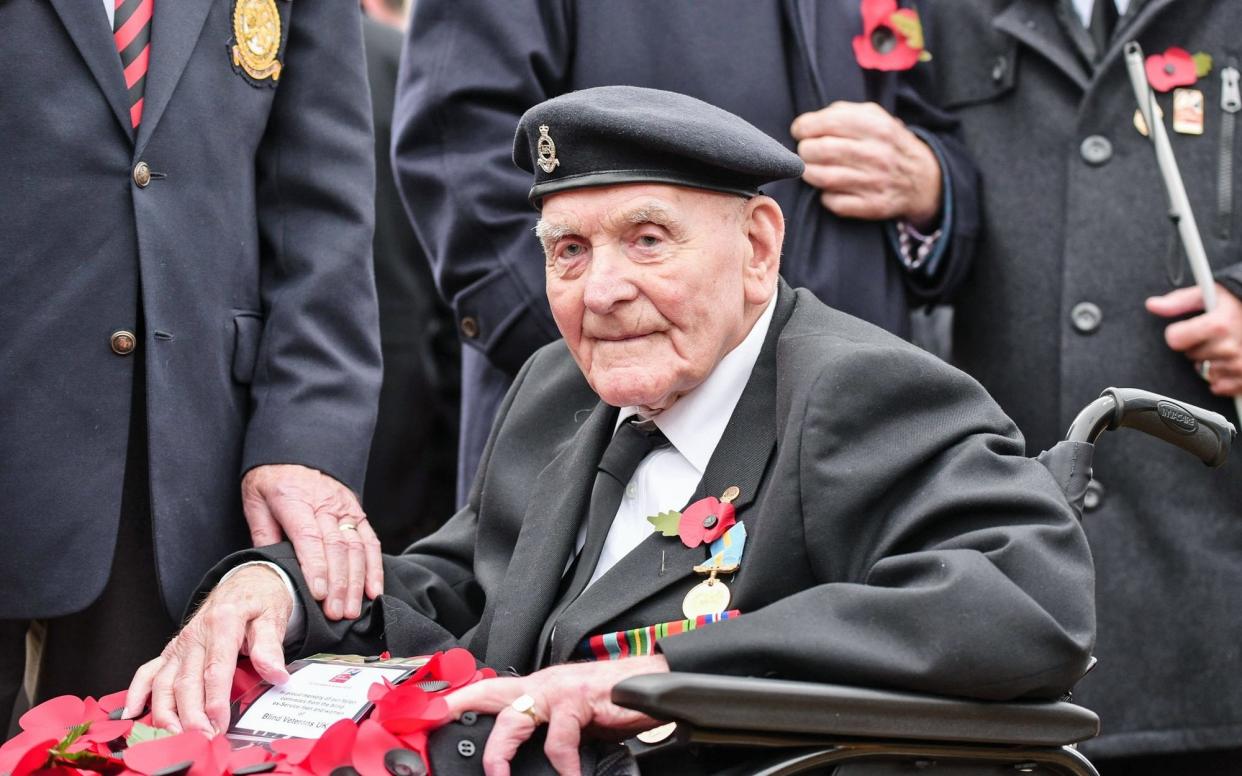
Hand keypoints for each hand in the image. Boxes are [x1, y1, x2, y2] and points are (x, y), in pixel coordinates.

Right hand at [124, 566, 292, 734]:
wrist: (246, 581)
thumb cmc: (260, 599)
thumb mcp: (273, 615)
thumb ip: (270, 646)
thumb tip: (276, 673)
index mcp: (223, 622)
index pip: (215, 667)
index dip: (215, 699)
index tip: (219, 723)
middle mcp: (195, 633)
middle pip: (187, 680)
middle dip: (192, 714)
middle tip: (202, 738)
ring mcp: (181, 643)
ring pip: (165, 681)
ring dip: (166, 711)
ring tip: (175, 735)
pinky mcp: (173, 650)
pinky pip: (149, 671)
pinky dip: (138, 692)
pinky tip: (132, 713)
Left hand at [242, 463, 381, 619]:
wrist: (294, 452)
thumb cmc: (270, 481)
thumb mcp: (255, 501)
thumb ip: (263, 533)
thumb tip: (269, 568)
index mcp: (294, 500)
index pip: (309, 538)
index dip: (316, 567)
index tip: (320, 594)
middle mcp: (324, 504)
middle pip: (336, 547)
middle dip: (339, 584)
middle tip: (337, 613)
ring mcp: (344, 508)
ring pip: (356, 547)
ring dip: (357, 581)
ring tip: (354, 609)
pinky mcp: (357, 512)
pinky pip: (369, 541)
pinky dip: (374, 567)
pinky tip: (374, 590)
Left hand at [444, 656, 669, 775]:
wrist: (652, 681)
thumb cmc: (613, 701)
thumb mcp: (573, 719)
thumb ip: (549, 731)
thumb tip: (529, 759)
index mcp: (538, 690)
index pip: (491, 692)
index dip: (460, 701)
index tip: (431, 715)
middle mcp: (542, 685)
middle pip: (489, 694)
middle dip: (458, 707)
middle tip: (435, 724)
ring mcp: (559, 690)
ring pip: (514, 717)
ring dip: (501, 751)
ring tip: (498, 775)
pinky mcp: (579, 699)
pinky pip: (560, 737)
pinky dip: (562, 763)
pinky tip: (569, 775)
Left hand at [791, 101, 941, 228]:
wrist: (924, 180)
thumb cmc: (888, 144)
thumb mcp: (876, 118)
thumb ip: (844, 112)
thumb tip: (808, 123)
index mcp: (878, 127)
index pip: (828, 122)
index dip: (804, 127)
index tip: (800, 131)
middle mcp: (878, 154)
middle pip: (821, 150)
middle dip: (804, 150)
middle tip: (805, 151)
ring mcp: (876, 182)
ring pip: (823, 177)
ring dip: (809, 172)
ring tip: (810, 168)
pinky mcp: (873, 206)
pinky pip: (834, 202)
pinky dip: (824, 196)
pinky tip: (828, 189)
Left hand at [1146, 283, 1241, 395]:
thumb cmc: (1232, 304)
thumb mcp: (1205, 296)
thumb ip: (1177, 302)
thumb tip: (1152, 305)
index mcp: (1219, 325)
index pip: (1175, 340)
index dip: (1177, 334)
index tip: (1186, 329)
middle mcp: (1229, 347)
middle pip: (1190, 357)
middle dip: (1196, 348)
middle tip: (1211, 336)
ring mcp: (1239, 364)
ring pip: (1205, 373)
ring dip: (1209, 363)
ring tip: (1222, 348)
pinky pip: (1219, 387)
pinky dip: (1220, 379)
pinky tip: (1228, 363)